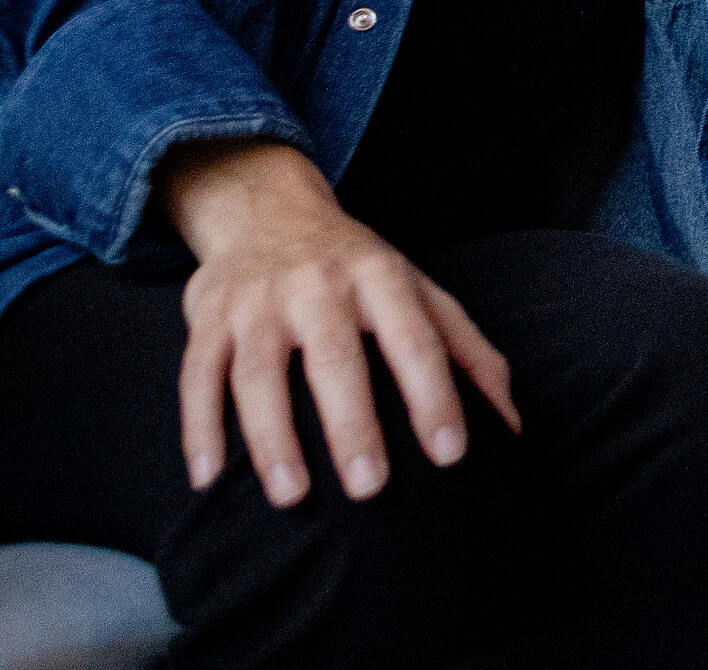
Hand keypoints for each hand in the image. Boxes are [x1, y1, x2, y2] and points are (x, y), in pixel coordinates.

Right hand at [160, 140, 517, 507]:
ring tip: (292, 497)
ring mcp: (259, 301)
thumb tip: (510, 426)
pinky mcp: (209, 318)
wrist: (268, 211)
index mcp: (382, 277)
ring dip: (273, 438)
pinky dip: (200, 429)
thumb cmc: (359, 270)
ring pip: (259, 373)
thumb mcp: (420, 292)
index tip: (452, 454)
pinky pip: (197, 376)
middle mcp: (320, 284)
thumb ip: (468, 352)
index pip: (416, 338)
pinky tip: (209, 480)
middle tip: (371, 487)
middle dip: (353, 425)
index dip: (436, 395)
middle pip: (336, 358)